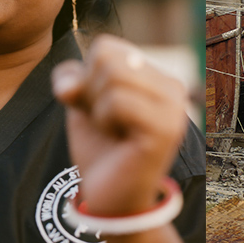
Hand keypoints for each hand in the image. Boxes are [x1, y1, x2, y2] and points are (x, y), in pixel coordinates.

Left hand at [52, 34, 189, 216]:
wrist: (110, 196)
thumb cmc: (99, 146)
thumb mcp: (80, 103)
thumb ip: (72, 78)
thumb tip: (70, 86)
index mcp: (155, 75)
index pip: (105, 46)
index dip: (85, 76)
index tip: (96, 106)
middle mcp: (172, 86)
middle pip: (106, 56)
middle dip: (89, 90)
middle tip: (103, 120)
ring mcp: (173, 107)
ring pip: (112, 75)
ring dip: (96, 107)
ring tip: (112, 129)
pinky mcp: (166, 129)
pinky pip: (117, 101)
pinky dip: (104, 119)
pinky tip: (118, 138)